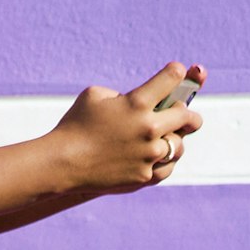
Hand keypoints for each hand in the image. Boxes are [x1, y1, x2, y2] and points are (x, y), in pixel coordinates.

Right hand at [48, 63, 205, 193]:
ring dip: (173, 140)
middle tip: (186, 116)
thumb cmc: (74, 125)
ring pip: (179, 145)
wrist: (61, 163)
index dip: (177, 73)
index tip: (177, 74)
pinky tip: (156, 158)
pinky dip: (163, 162)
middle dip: (188, 114)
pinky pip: (166, 168)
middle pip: (188, 117)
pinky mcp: (144, 176)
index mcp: (137, 102)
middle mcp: (148, 128)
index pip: (173, 77)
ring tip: (165, 140)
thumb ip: (122, 95)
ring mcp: (148, 155)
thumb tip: (139, 101)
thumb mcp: (94, 95)